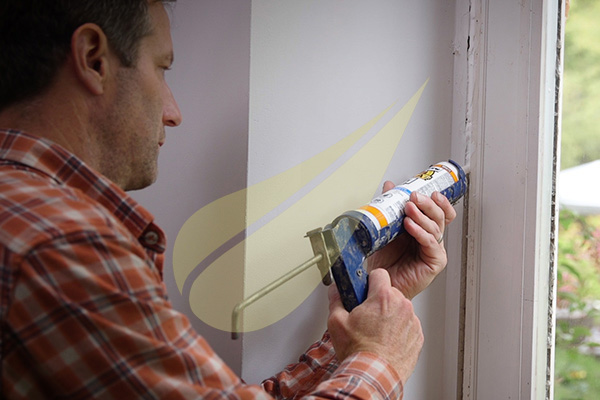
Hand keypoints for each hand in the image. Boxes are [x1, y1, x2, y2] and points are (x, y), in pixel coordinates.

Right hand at [327, 268, 423, 383]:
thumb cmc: (359, 351)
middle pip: (390, 292)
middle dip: (379, 300)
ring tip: (376, 331)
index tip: (365, 290)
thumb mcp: (336, 322)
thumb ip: (336, 300)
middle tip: (366, 315)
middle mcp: (402, 306)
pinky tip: (386, 340)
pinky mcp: (418, 337)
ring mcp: (412, 322)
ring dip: (390, 315)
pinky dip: (399, 330)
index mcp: (383, 297)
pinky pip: (408, 325)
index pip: (379, 274)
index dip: (369, 281)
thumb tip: (336, 291)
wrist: (374, 376)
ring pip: (400, 308)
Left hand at [367, 182, 456, 298]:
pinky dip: (420, 232)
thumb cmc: (382, 261)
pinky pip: (430, 243)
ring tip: (409, 209)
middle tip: (414, 197)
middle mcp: (430, 238)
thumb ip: (390, 206)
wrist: (377, 282)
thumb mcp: (385, 228)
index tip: (430, 191)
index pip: (439, 211)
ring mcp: (433, 250)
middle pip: (439, 216)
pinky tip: (410, 226)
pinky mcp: (434, 262)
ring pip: (436, 228)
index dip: (439, 201)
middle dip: (428, 204)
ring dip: (422, 216)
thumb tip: (390, 186)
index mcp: (422, 229)